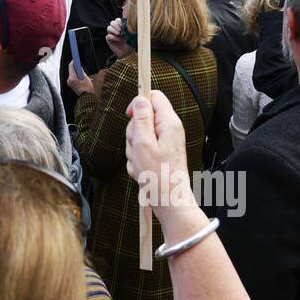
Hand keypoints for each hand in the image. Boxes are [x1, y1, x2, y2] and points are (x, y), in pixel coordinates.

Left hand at [66, 58, 95, 96]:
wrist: (87, 98)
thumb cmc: (87, 88)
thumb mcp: (85, 77)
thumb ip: (81, 71)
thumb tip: (78, 66)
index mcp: (72, 78)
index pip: (71, 66)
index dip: (73, 61)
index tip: (75, 58)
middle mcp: (69, 80)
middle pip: (71, 70)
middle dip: (76, 67)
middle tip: (80, 65)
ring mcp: (69, 83)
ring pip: (72, 74)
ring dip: (77, 72)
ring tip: (83, 75)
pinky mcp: (71, 85)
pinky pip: (73, 78)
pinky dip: (76, 76)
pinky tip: (81, 78)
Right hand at [107, 17, 131, 58]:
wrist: (127, 53)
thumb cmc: (131, 43)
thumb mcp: (132, 35)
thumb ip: (130, 28)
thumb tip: (131, 22)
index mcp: (121, 27)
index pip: (118, 20)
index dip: (119, 21)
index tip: (123, 24)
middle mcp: (116, 29)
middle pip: (112, 22)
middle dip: (116, 25)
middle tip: (120, 29)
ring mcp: (112, 34)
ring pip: (109, 28)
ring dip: (113, 30)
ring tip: (119, 34)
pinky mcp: (109, 40)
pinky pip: (108, 36)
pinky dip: (113, 37)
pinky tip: (118, 40)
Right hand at [125, 91, 203, 238]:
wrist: (169, 203)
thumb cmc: (159, 176)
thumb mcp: (144, 144)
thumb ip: (140, 119)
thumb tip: (139, 99)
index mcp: (169, 123)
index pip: (154, 96)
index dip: (138, 103)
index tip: (129, 116)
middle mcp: (168, 130)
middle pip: (142, 118)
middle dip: (133, 133)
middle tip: (138, 149)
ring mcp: (163, 143)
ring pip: (138, 136)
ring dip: (134, 150)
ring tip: (141, 163)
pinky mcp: (158, 155)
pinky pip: (140, 150)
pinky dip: (137, 160)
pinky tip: (142, 170)